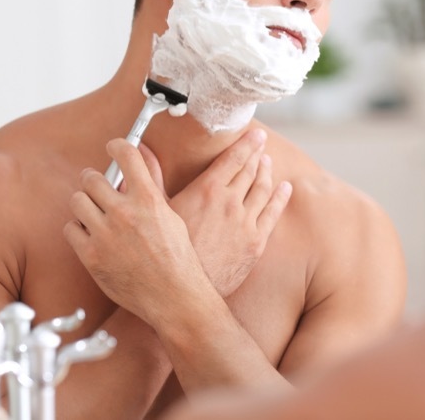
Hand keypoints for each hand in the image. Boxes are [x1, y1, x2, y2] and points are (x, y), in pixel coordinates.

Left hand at [64, 138, 210, 325]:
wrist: (173, 297)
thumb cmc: (177, 257)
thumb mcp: (171, 214)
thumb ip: (153, 181)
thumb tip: (143, 152)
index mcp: (148, 199)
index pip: (125, 154)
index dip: (116, 146)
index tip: (113, 148)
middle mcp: (125, 213)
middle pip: (92, 178)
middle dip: (94, 180)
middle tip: (99, 187)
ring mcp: (105, 234)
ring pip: (77, 200)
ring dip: (85, 203)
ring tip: (94, 212)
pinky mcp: (91, 256)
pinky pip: (70, 229)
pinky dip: (78, 230)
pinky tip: (91, 235)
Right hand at [141, 129, 292, 297]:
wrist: (184, 291)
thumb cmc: (166, 252)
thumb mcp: (156, 210)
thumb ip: (151, 175)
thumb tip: (140, 150)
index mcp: (206, 190)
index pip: (232, 159)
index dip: (246, 143)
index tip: (255, 133)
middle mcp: (230, 202)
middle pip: (250, 170)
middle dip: (256, 154)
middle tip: (261, 144)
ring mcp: (245, 222)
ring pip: (263, 189)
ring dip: (266, 172)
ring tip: (267, 162)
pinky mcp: (255, 242)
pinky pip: (273, 213)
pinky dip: (280, 197)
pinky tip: (284, 189)